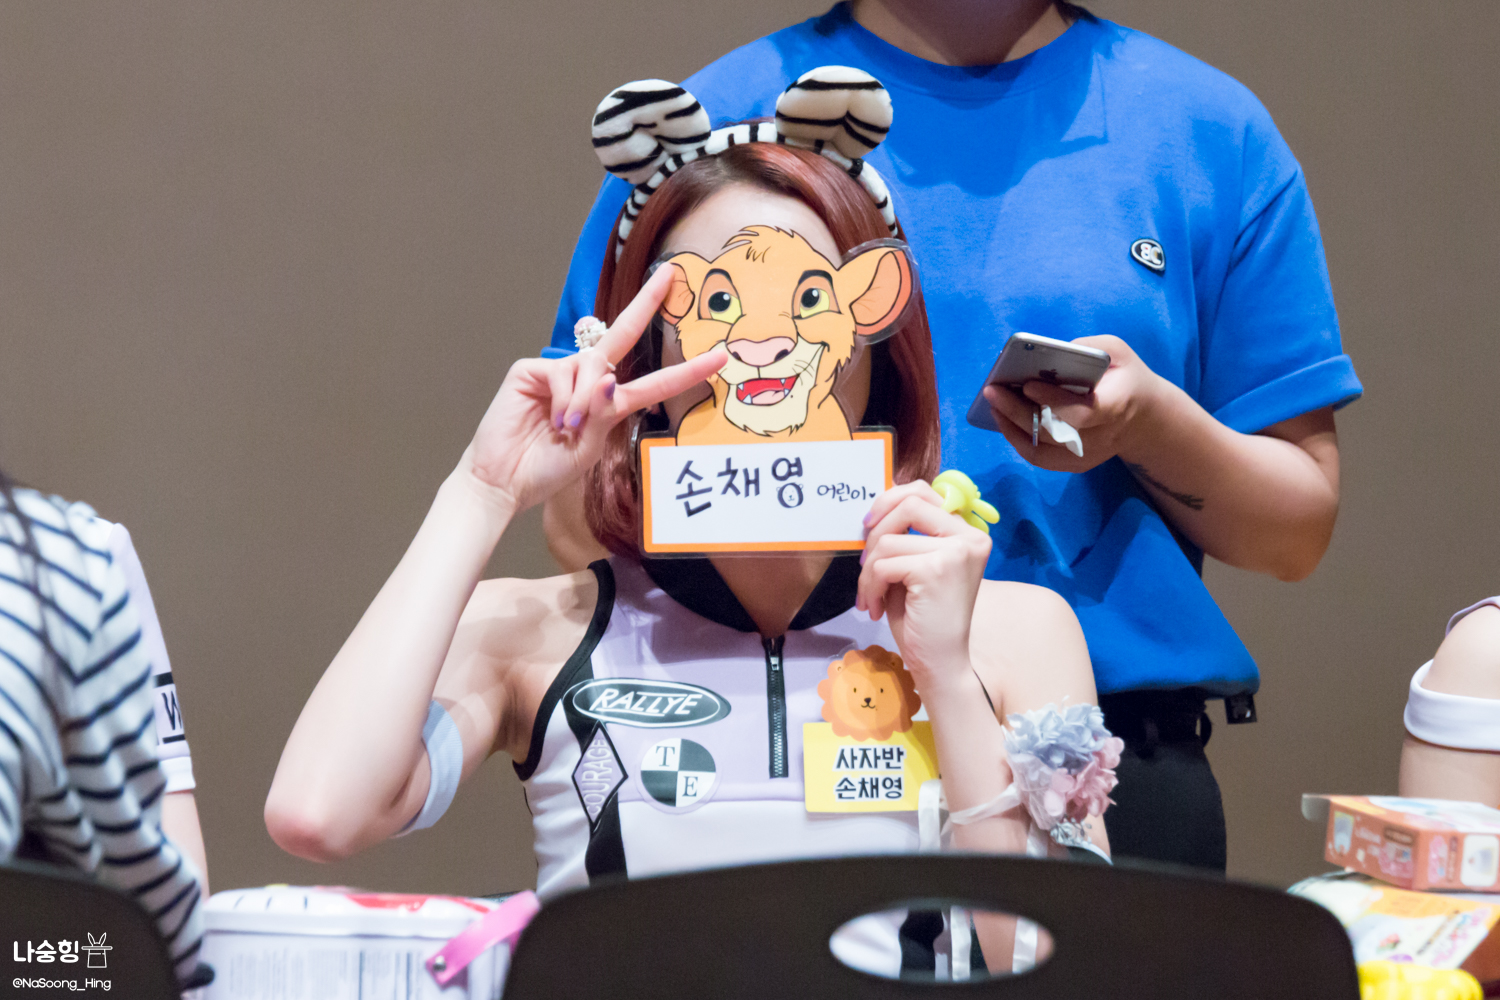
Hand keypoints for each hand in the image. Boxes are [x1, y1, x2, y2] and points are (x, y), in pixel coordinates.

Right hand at [461, 267, 726, 514]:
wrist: (503, 480)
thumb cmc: (546, 468)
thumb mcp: (589, 447)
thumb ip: (604, 415)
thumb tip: (609, 380)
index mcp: (609, 403)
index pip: (654, 381)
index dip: (686, 371)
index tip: (719, 357)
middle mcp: (587, 379)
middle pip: (622, 335)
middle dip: (647, 303)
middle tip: (672, 273)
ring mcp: (559, 370)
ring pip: (593, 367)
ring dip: (584, 401)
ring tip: (566, 429)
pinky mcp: (531, 369)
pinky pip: (562, 374)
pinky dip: (563, 401)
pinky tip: (551, 420)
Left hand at [856, 481, 991, 690]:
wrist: (940, 663)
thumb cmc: (924, 619)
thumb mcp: (915, 566)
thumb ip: (906, 535)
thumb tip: (876, 510)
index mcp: (968, 532)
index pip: (925, 491)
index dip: (890, 501)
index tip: (870, 524)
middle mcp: (970, 537)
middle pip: (909, 504)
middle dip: (876, 531)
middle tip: (863, 563)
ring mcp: (957, 551)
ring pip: (889, 539)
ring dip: (867, 571)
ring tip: (870, 597)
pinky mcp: (937, 569)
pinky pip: (884, 565)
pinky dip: (869, 587)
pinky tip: (875, 608)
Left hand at [982, 335, 1166, 473]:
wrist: (1145, 418)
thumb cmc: (1125, 377)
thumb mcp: (1118, 352)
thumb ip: (1088, 348)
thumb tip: (1049, 354)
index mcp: (1117, 405)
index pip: (1084, 412)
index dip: (1054, 402)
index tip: (1027, 384)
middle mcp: (1103, 436)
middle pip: (1055, 432)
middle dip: (1019, 412)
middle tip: (993, 391)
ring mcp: (1089, 455)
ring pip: (1043, 451)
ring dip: (1012, 429)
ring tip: (993, 404)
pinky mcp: (1077, 464)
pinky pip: (1041, 459)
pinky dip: (1018, 441)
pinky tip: (1003, 420)